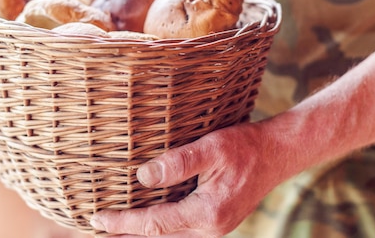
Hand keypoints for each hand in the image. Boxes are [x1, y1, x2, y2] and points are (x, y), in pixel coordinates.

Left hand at [90, 121, 280, 236]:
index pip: (154, 225)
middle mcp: (210, 229)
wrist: (277, 153)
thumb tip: (142, 176)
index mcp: (207, 214)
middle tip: (98, 230)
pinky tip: (149, 223)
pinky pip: (181, 233)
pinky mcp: (216, 222)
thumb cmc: (246, 146)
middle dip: (128, 237)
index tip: (97, 218)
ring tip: (117, 231)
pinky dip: (161, 231)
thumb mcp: (211, 148)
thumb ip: (177, 163)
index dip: (123, 223)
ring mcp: (215, 229)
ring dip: (144, 236)